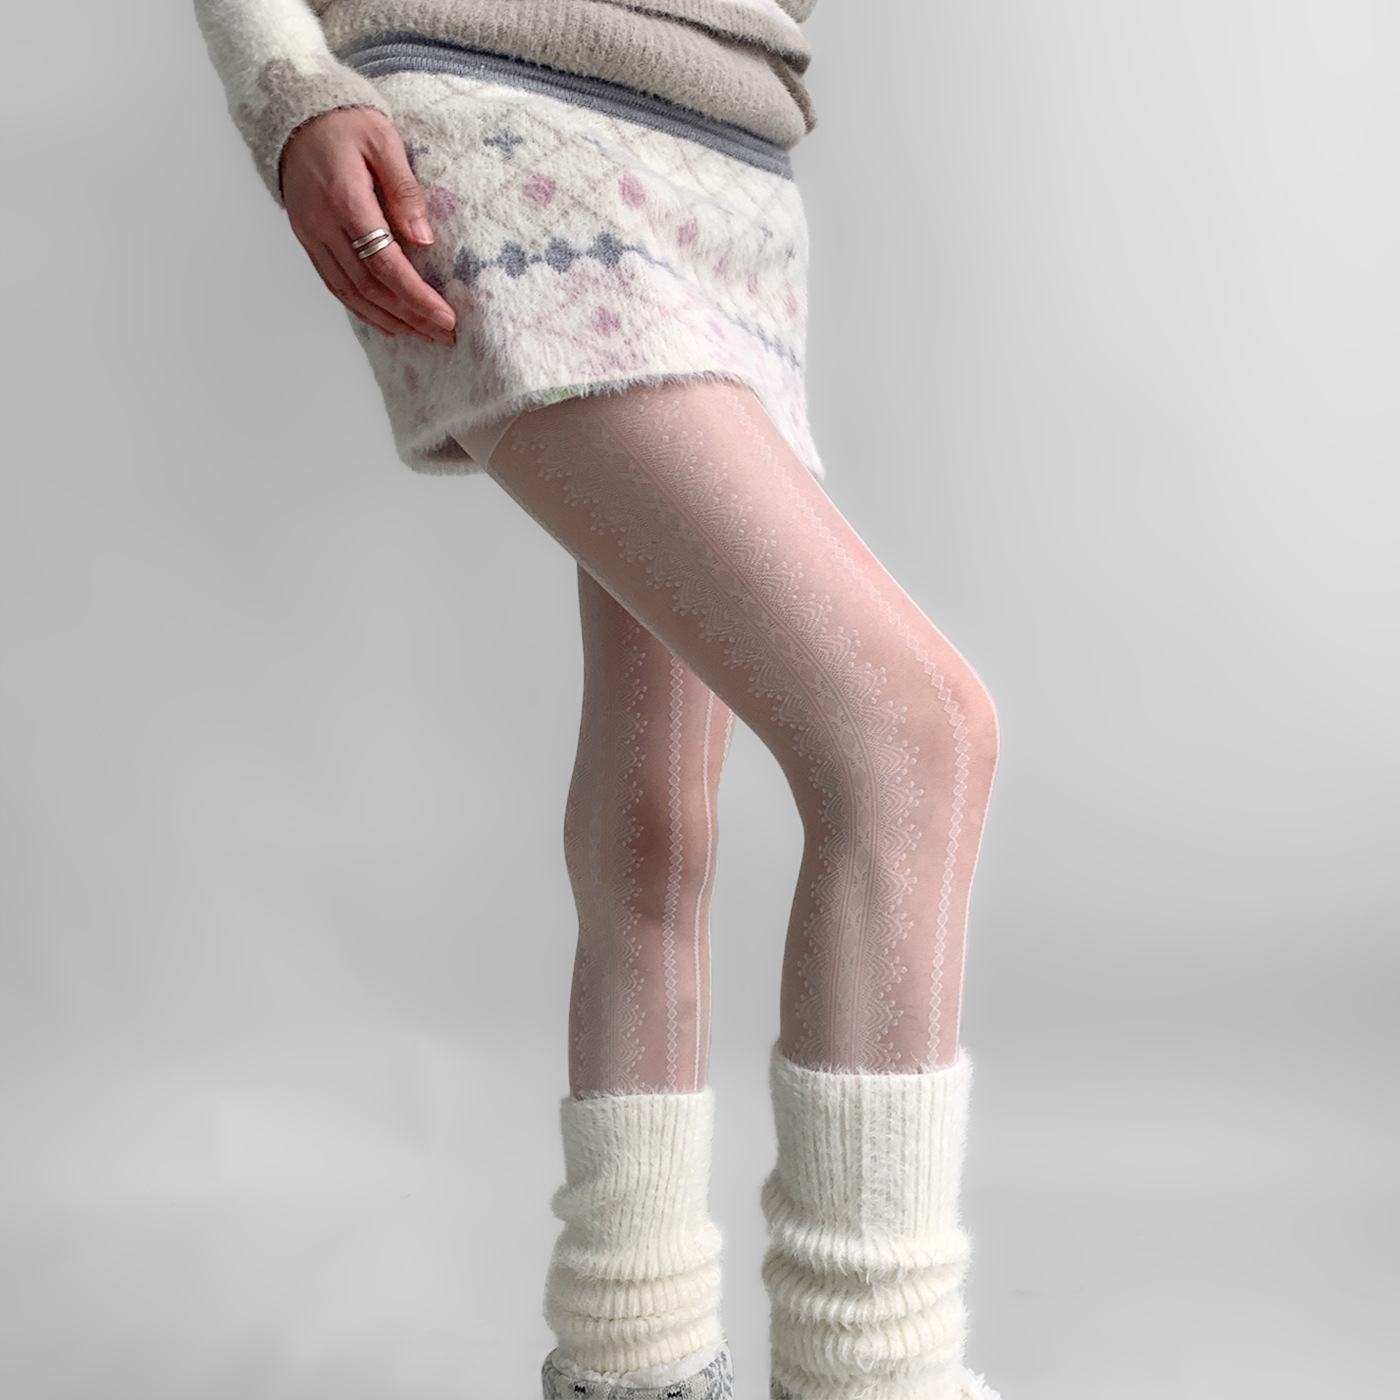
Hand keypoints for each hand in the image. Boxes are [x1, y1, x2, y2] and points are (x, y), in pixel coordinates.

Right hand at [280, 107, 456, 346]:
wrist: (294, 112)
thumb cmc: (345, 122)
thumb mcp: (383, 141)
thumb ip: (404, 190)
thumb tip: (423, 240)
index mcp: (345, 201)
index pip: (385, 264)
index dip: (417, 297)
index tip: (446, 318)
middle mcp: (323, 225)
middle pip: (370, 287)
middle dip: (410, 316)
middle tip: (444, 335)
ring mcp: (311, 236)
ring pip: (351, 293)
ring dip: (389, 320)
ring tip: (422, 335)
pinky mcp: (307, 240)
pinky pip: (335, 286)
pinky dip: (362, 310)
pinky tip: (388, 324)